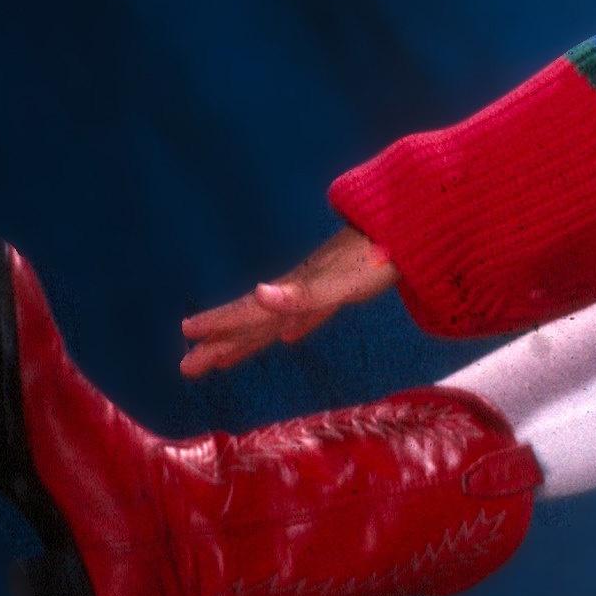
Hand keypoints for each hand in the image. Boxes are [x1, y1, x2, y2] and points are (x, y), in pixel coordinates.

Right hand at [178, 228, 399, 376]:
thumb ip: (299, 294)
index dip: (218, 326)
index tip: (186, 336)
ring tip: (220, 358)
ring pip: (274, 321)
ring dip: (247, 340)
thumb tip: (258, 294)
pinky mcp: (341, 290)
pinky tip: (288, 336)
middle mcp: (299, 291)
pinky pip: (307, 315)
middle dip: (220, 344)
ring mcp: (318, 289)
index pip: (248, 313)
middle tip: (185, 367)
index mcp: (294, 291)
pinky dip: (294, 326)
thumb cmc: (376, 259)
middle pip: (253, 323)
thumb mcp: (338, 282)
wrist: (410, 228)